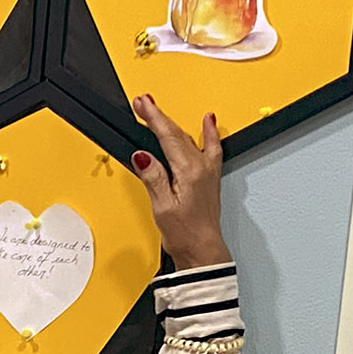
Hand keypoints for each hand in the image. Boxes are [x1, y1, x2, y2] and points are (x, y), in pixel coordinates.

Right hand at [129, 95, 230, 268]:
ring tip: (160, 110)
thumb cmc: (185, 233)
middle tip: (142, 103)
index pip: (167, 137)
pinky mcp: (209, 178)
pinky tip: (208, 122)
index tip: (141, 104)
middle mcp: (201, 168)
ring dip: (174, 123)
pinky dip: (208, 132)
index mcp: (189, 172)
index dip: (153, 118)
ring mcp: (207, 172)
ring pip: (189, 138)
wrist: (203, 250)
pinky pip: (210, 147)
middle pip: (177, 134)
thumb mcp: (162, 206)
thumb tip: (142, 156)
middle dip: (158, 117)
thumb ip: (153, 177)